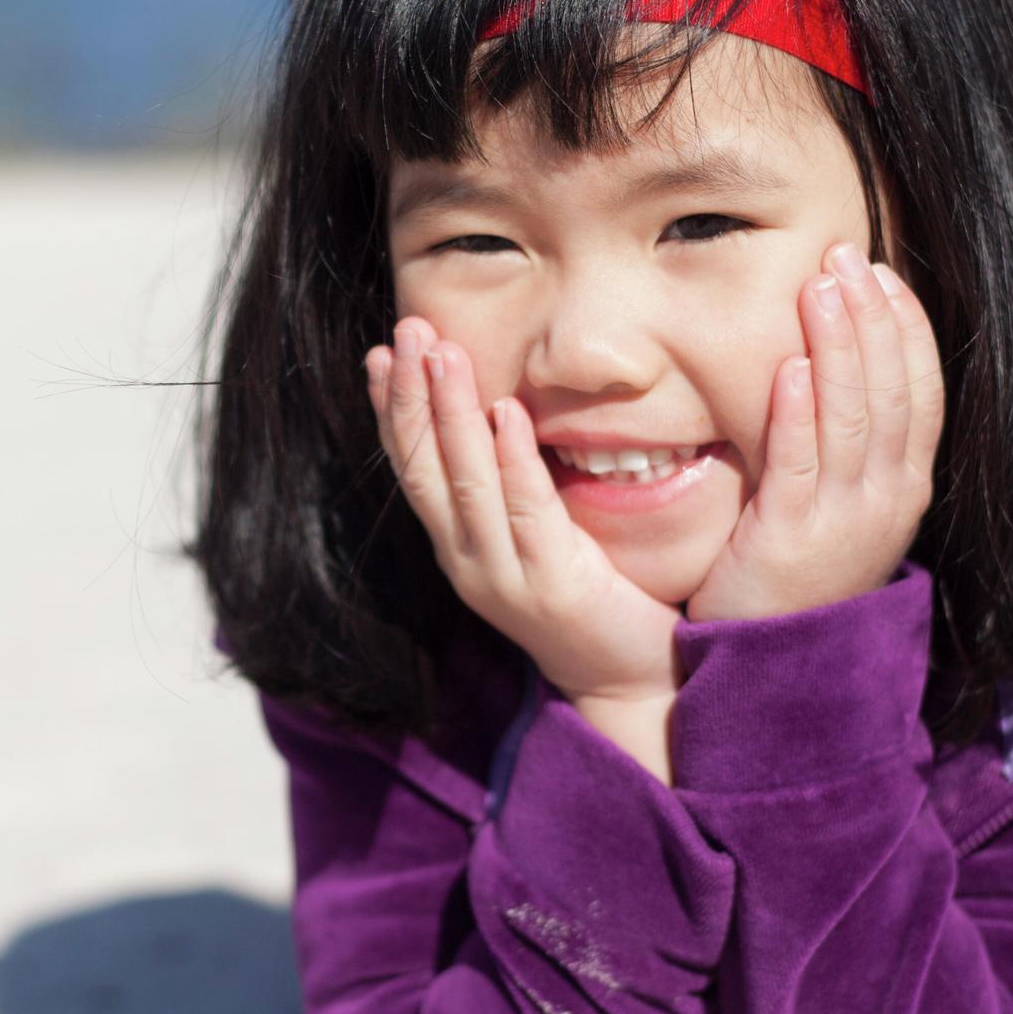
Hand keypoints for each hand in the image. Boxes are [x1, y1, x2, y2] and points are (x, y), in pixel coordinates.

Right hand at [367, 316, 684, 707]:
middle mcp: (469, 562)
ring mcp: (505, 576)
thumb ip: (516, 487)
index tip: (382, 353)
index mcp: (460, 548)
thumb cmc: (593, 601)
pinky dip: (513, 458)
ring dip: (450, 413)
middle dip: (412, 395)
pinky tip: (505, 410)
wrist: (630, 683)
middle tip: (406, 330)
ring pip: (466, 483)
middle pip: (425, 469)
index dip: (393, 411)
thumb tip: (504, 410)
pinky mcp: (553, 584)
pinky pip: (526, 510)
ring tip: (442, 352)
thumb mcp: (540, 537)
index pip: (413, 470)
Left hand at [686, 241, 944, 622]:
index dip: (904, 326)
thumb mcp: (843, 501)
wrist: (774, 666)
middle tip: (843, 257)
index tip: (879, 271)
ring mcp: (845, 520)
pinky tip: (788, 366)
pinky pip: (799, 465)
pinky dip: (797, 412)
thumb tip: (836, 359)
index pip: (922, 390)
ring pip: (853, 417)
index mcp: (906, 484)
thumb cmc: (798, 571)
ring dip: (838, 345)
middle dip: (871, 317)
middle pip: (892, 390)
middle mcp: (888, 498)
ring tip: (819, 287)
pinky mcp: (790, 540)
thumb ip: (846, 439)